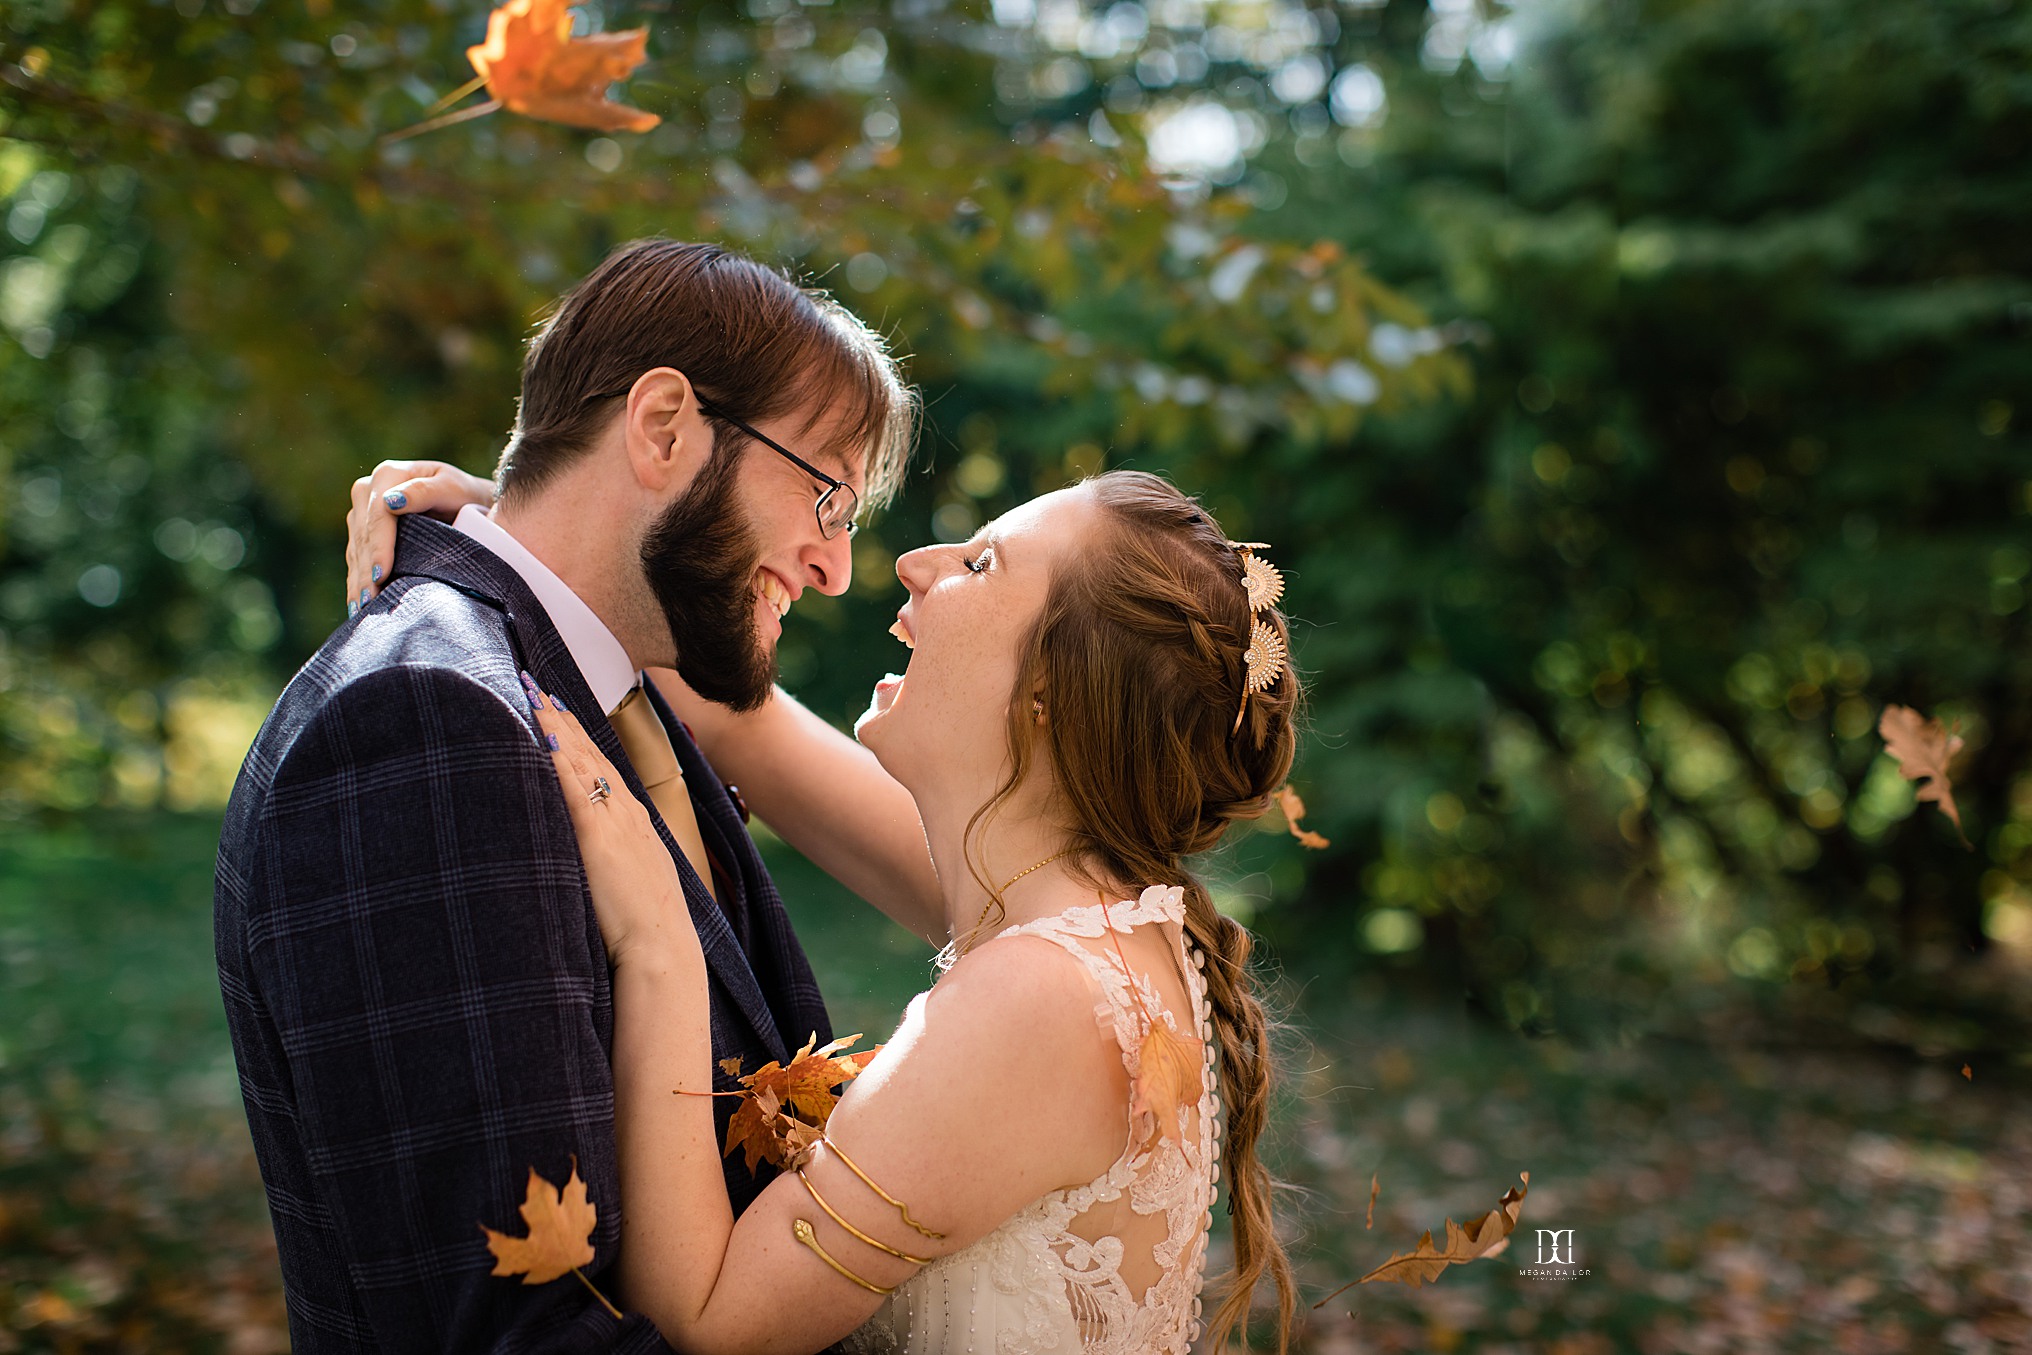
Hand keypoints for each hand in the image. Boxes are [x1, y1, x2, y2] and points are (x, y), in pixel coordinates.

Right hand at [345, 459, 496, 611]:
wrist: (468, 503)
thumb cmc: (466, 495)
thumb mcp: (454, 488)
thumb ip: (425, 492)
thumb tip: (393, 501)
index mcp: (389, 475)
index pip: (378, 515)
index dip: (379, 546)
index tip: (382, 574)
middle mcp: (368, 491)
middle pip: (364, 536)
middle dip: (366, 571)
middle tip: (370, 602)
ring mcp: (362, 512)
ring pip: (356, 550)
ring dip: (358, 581)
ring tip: (363, 610)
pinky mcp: (362, 532)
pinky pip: (356, 559)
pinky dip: (358, 582)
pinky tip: (358, 605)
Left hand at [527, 675, 704, 972]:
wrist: (662, 948)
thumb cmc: (649, 926)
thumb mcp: (636, 879)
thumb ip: (615, 856)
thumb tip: (598, 852)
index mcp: (635, 820)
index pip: (602, 764)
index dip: (577, 734)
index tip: (556, 705)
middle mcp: (625, 811)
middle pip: (588, 752)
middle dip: (560, 717)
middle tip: (535, 683)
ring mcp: (612, 821)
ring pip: (580, 761)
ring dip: (554, 726)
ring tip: (531, 694)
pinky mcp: (595, 838)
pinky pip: (573, 790)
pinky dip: (560, 760)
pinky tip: (544, 736)